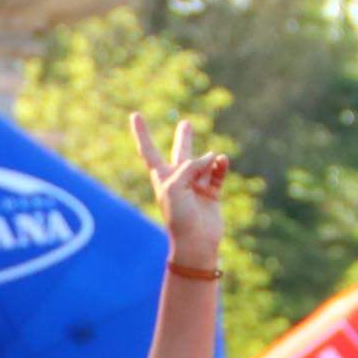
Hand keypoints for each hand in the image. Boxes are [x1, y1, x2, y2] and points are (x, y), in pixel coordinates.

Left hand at [132, 112, 232, 272]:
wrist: (195, 242)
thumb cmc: (178, 216)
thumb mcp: (175, 186)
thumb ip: (190, 166)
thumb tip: (212, 157)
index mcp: (162, 177)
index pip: (148, 150)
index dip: (142, 132)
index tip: (135, 114)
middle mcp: (178, 179)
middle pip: (180, 153)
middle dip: (183, 139)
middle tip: (186, 123)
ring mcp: (196, 185)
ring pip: (204, 162)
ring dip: (209, 159)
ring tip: (214, 159)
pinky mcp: (212, 193)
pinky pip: (218, 173)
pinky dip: (221, 166)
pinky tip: (222, 161)